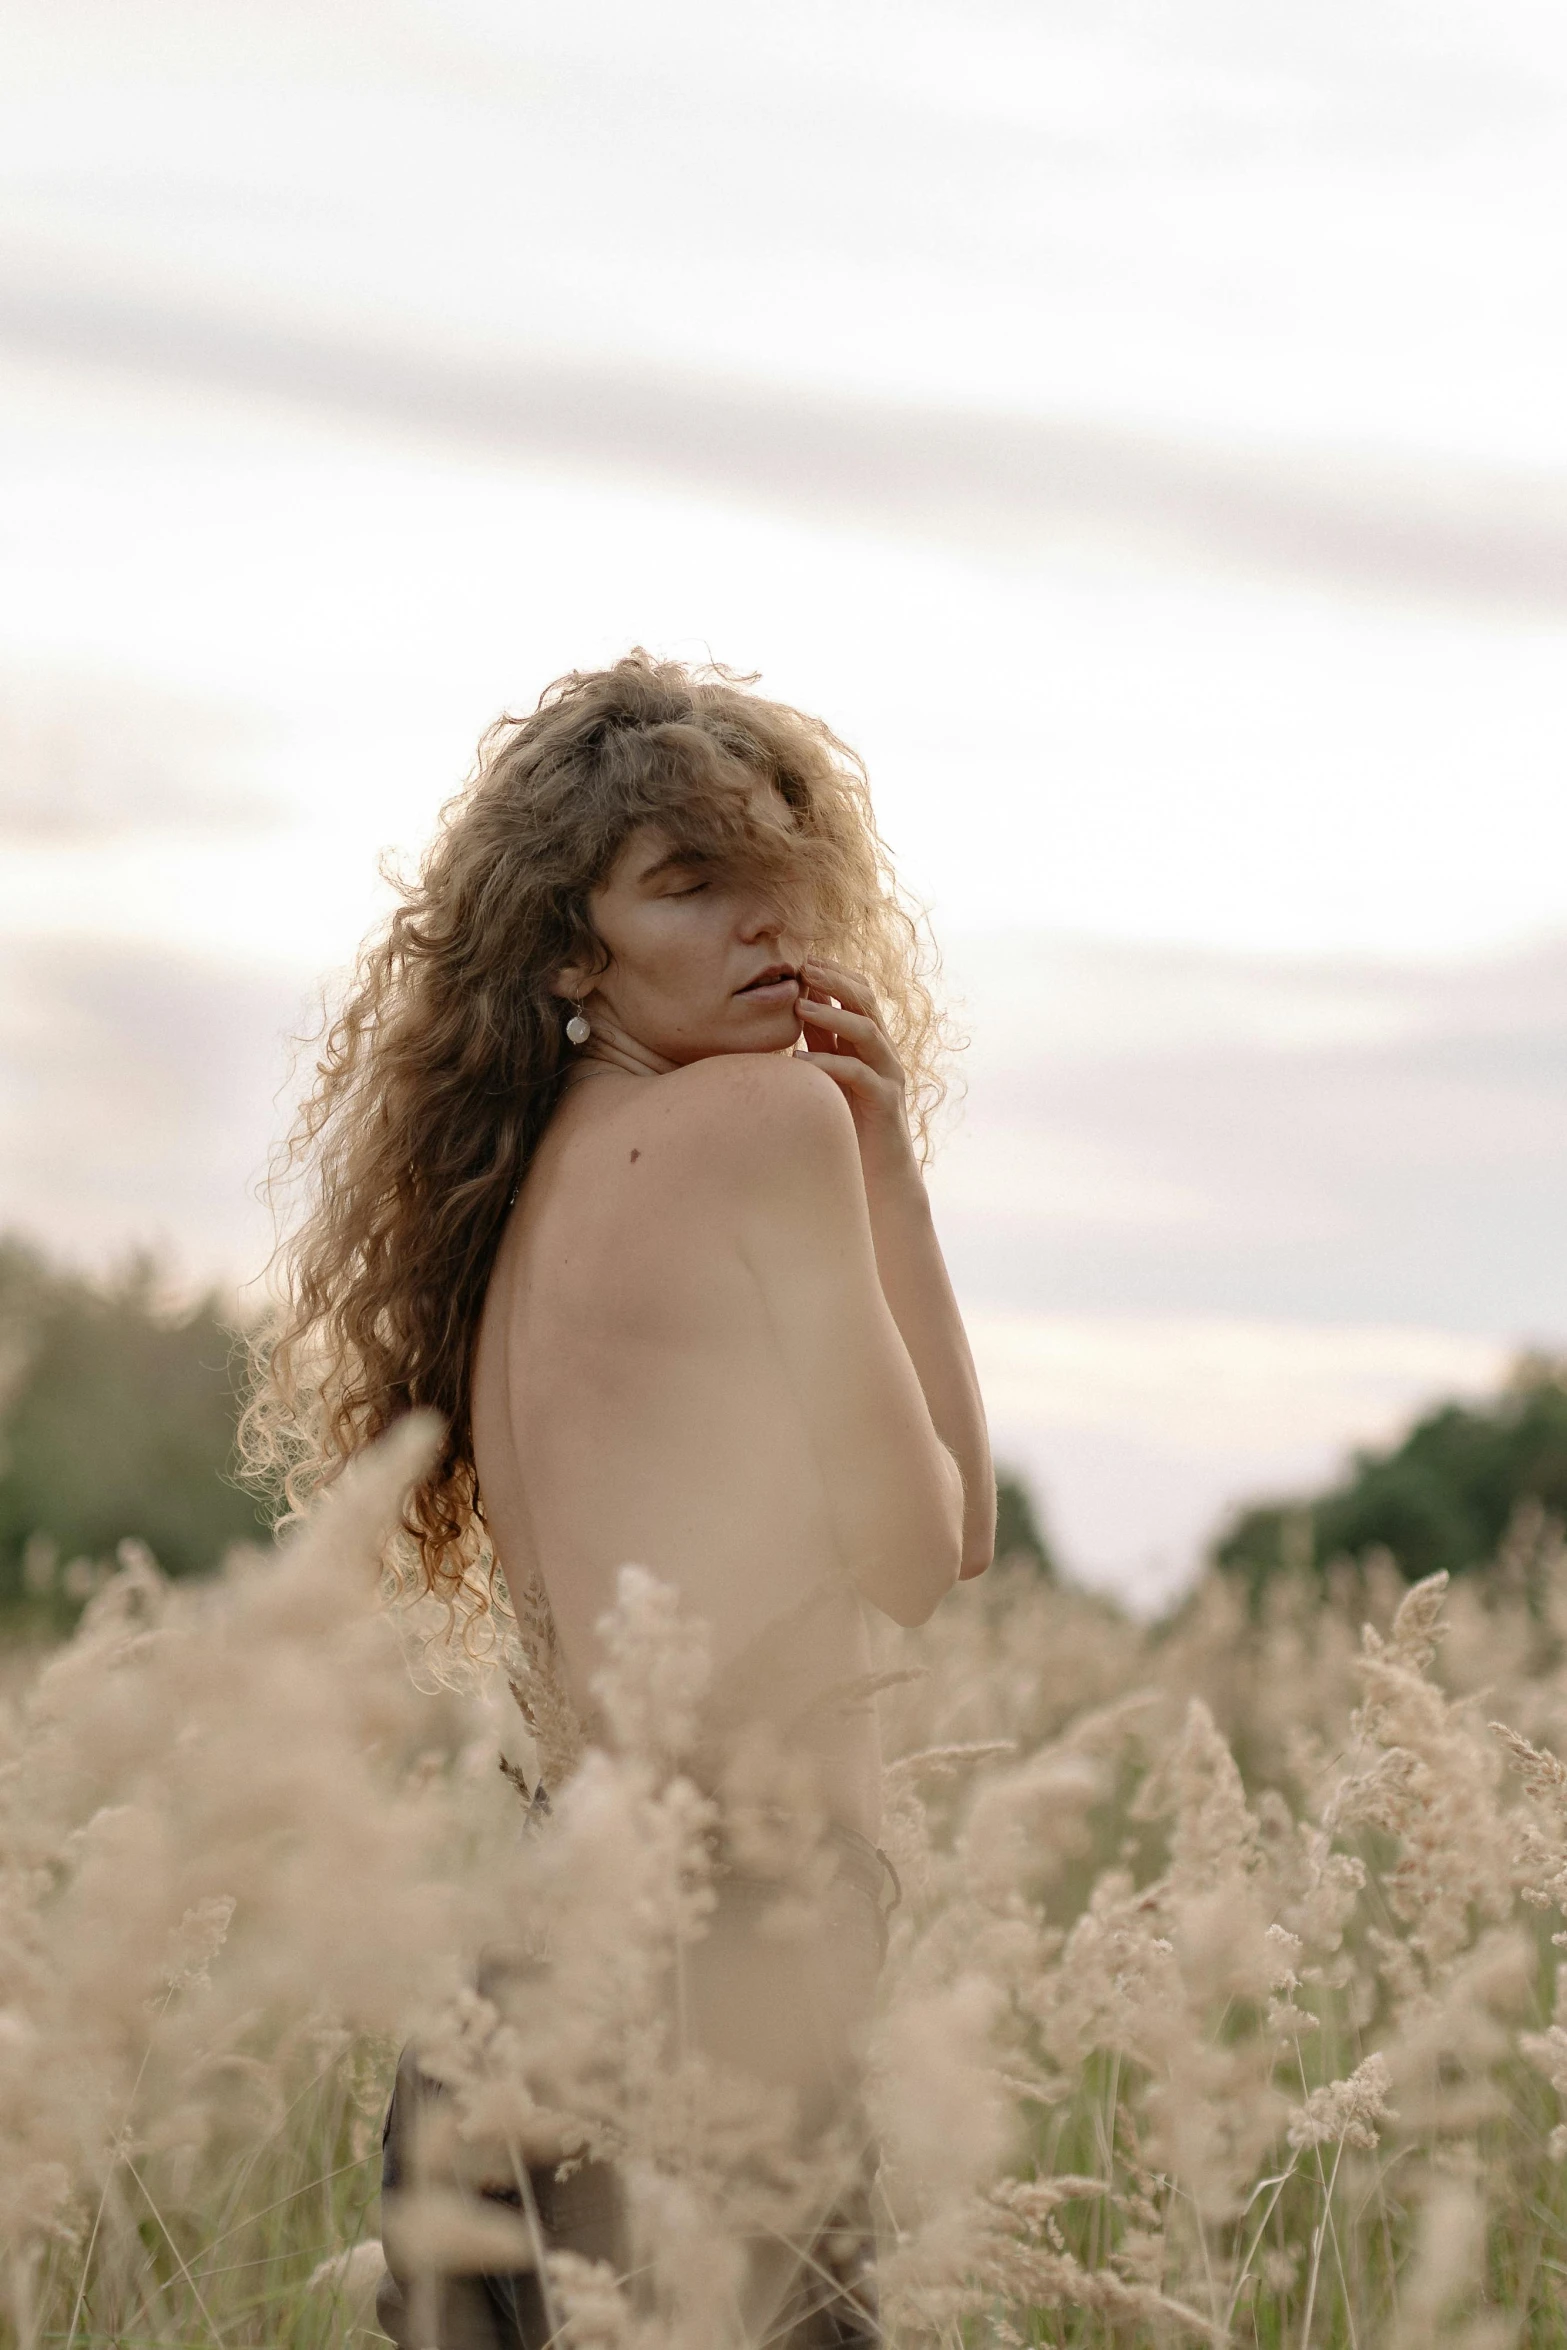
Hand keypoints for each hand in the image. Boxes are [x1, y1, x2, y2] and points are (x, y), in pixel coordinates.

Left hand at [797, 957, 920, 1195]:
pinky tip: (800, 1061)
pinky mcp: (886, 1103)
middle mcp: (884, 1054)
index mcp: (870, 1044)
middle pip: (867, 1003)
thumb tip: (793, 1010)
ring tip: (799, 1007)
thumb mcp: (829, 1077)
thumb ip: (819, 1045)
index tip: (804, 958)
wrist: (878, 1179)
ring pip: (868, 1032)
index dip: (836, 972)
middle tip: (803, 967)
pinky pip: (859, 1075)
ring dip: (833, 1015)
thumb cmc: (848, 1126)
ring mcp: (889, 1077)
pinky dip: (829, 1064)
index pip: (860, 994)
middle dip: (836, 980)